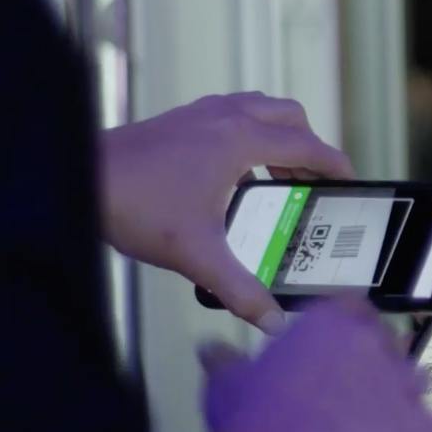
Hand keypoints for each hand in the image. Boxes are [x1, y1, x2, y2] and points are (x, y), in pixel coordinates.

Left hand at [99, 92, 351, 332]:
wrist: (80, 177)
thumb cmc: (135, 205)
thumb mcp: (198, 255)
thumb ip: (241, 290)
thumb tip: (274, 321)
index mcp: (239, 139)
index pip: (306, 145)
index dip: (335, 163)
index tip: (352, 181)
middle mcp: (224, 116)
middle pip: (287, 117)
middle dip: (308, 146)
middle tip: (314, 182)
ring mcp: (199, 113)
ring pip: (257, 110)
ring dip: (277, 138)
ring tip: (279, 178)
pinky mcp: (178, 120)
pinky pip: (229, 116)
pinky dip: (247, 137)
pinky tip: (233, 176)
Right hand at [200, 301, 431, 431]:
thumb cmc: (252, 415)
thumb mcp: (227, 381)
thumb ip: (224, 360)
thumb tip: (209, 348)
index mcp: (330, 322)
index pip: (351, 306)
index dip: (347, 321)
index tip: (336, 339)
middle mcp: (372, 344)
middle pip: (387, 341)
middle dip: (375, 359)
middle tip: (354, 386)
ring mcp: (400, 384)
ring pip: (416, 379)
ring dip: (403, 393)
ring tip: (382, 417)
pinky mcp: (416, 426)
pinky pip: (431, 424)